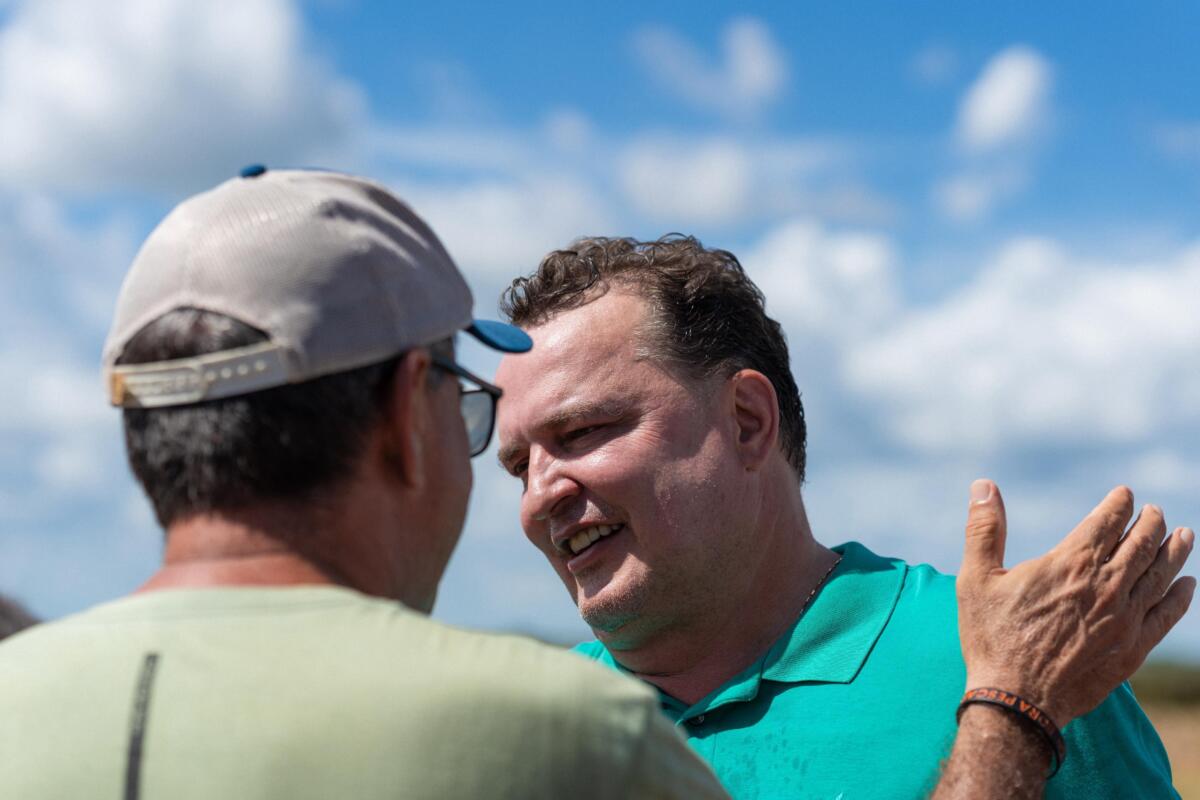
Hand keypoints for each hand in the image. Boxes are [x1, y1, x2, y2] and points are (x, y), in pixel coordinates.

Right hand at [956, 480, 1194, 726]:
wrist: (1017, 699)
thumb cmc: (992, 636)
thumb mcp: (977, 578)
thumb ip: (984, 529)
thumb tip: (983, 486)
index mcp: (1070, 563)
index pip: (1106, 522)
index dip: (1118, 504)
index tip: (1126, 494)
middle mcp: (1106, 585)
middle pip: (1140, 544)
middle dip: (1150, 524)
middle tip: (1155, 513)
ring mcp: (1125, 617)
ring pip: (1160, 574)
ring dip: (1174, 551)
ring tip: (1184, 535)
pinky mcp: (1134, 648)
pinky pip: (1167, 614)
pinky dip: (1181, 596)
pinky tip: (1189, 585)